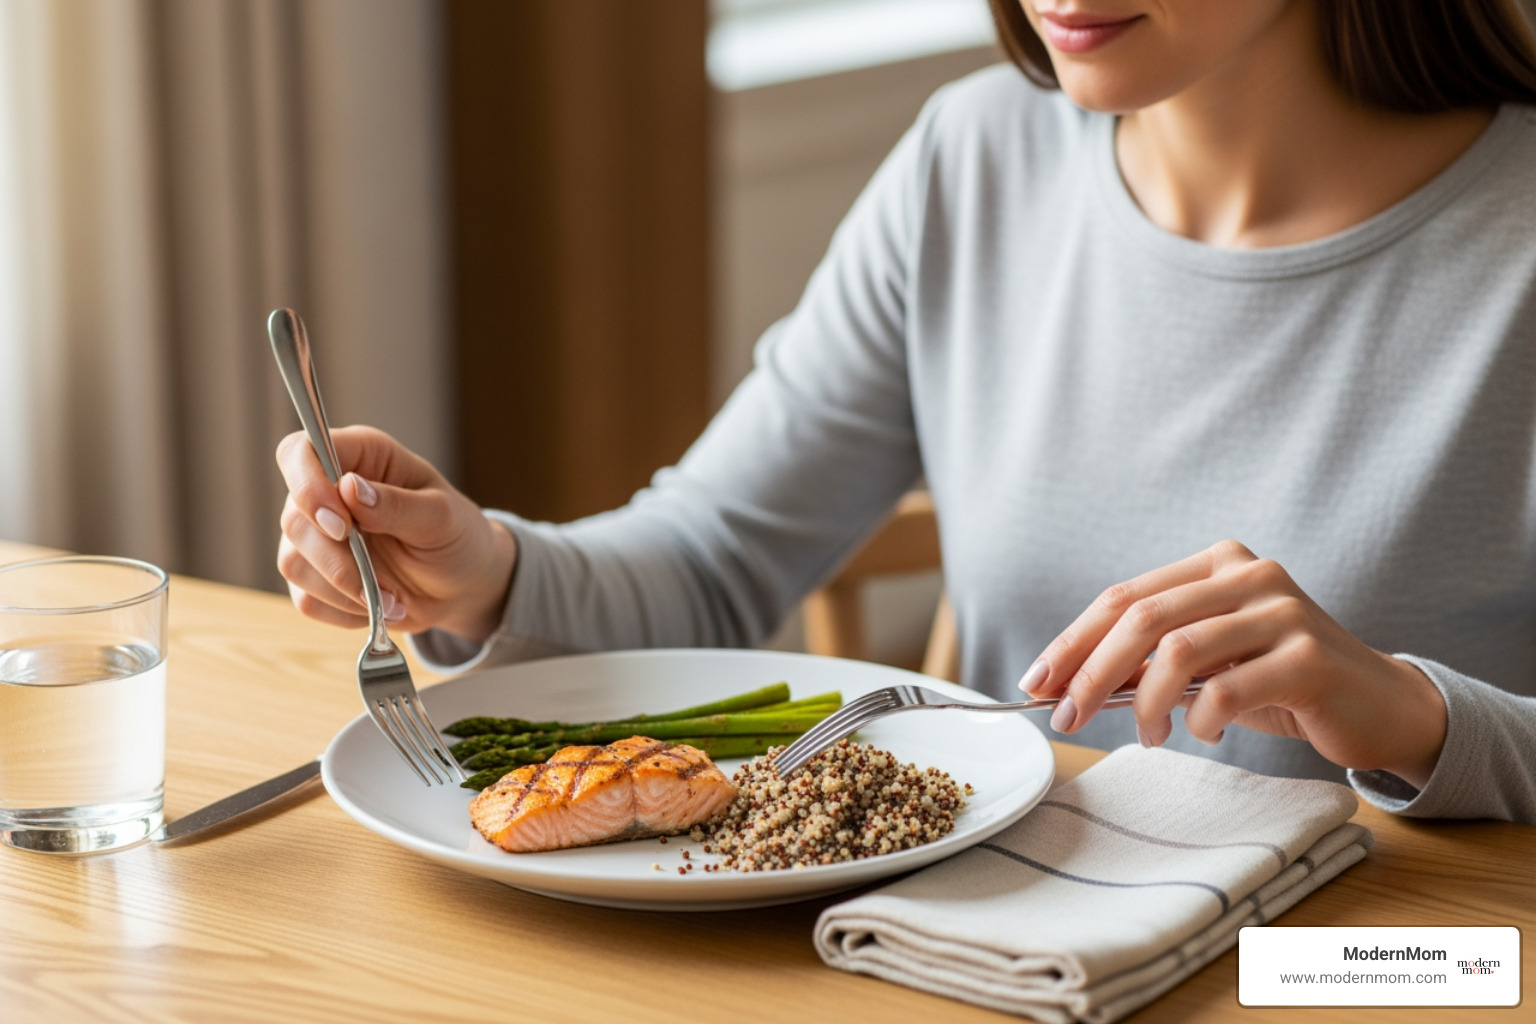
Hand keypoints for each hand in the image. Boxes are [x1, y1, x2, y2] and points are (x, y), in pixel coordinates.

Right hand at [276, 426, 516, 643]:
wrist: (463, 586)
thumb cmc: (458, 537)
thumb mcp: (442, 518)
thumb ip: (397, 504)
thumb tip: (349, 488)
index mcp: (362, 457)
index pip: (300, 453)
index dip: (307, 485)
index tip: (341, 525)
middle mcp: (330, 492)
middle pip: (294, 519)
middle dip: (337, 559)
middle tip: (383, 582)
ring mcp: (318, 536)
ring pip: (293, 563)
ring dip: (345, 590)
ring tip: (392, 598)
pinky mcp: (317, 577)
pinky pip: (306, 599)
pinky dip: (344, 611)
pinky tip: (379, 606)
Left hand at [1019, 540, 1447, 787]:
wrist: (1380, 706)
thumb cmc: (1281, 683)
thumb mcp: (1210, 662)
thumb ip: (1151, 659)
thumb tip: (1066, 683)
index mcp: (1217, 564)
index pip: (1124, 597)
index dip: (1073, 641)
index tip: (1037, 683)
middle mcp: (1249, 574)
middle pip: (1142, 618)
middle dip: (1091, 672)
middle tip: (1068, 717)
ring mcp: (1283, 611)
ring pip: (1178, 650)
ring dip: (1145, 703)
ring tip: (1148, 734)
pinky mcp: (1310, 657)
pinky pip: (1227, 690)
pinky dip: (1199, 719)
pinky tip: (1203, 733)